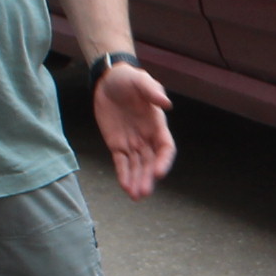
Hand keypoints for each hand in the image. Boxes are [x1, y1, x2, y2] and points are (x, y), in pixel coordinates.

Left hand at [90, 57, 176, 198]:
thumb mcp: (141, 80)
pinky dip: (123, 175)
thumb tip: (166, 104)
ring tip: (135, 196)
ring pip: (137, 166)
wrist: (108, 80)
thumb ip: (152, 92)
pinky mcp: (117, 145)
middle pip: (151, 162)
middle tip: (143, 191)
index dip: (164, 161)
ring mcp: (132, 143)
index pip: (165, 148)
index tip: (159, 173)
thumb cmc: (129, 79)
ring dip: (137, 181)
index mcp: (157, 124)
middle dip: (148, 177)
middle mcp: (147, 137)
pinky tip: (125, 187)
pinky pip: (121, 163)